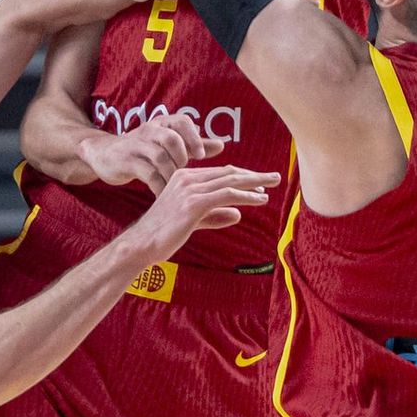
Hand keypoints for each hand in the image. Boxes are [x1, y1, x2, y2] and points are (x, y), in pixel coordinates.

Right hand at [82, 110, 220, 193]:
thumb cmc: (144, 150)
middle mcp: (149, 130)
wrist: (105, 155)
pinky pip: (147, 173)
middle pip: (171, 138)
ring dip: (172, 174)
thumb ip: (194, 145)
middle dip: (183, 157)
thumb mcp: (168, 144)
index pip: (182, 121)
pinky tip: (165, 196)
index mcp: (162, 123)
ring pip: (160, 157)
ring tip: (177, 188)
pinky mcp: (126, 161)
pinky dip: (159, 186)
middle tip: (187, 174)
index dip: (194, 138)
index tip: (202, 156)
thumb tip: (221, 144)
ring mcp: (136, 145)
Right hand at [136, 161, 280, 257]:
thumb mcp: (193, 222)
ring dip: (255, 182)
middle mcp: (187, 178)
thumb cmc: (163, 235)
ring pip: (230, 180)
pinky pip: (227, 194)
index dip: (242, 177)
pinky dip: (246, 195)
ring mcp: (190, 189)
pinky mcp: (194, 203)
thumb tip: (237, 214)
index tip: (259, 182)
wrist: (141, 244)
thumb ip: (214, 216)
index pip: (220, 173)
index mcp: (184, 178)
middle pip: (228, 172)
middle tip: (274, 177)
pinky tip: (260, 199)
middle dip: (254, 175)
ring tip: (272, 184)